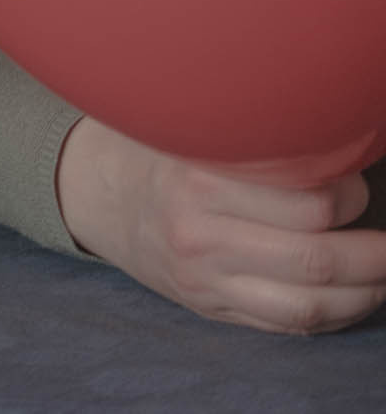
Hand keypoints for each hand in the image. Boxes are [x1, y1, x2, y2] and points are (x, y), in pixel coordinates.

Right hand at [57, 116, 385, 333]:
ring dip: (365, 292)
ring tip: (383, 272)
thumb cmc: (160, 152)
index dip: (351, 196)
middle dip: (374, 254)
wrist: (97, 196)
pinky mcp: (210, 307)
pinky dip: (335, 316)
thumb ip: (250, 134)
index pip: (307, 204)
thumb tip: (333, 132)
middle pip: (316, 259)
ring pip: (309, 304)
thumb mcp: (191, 129)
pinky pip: (287, 325)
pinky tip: (355, 296)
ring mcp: (205, 279)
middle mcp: (200, 236)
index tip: (355, 184)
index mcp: (199, 182)